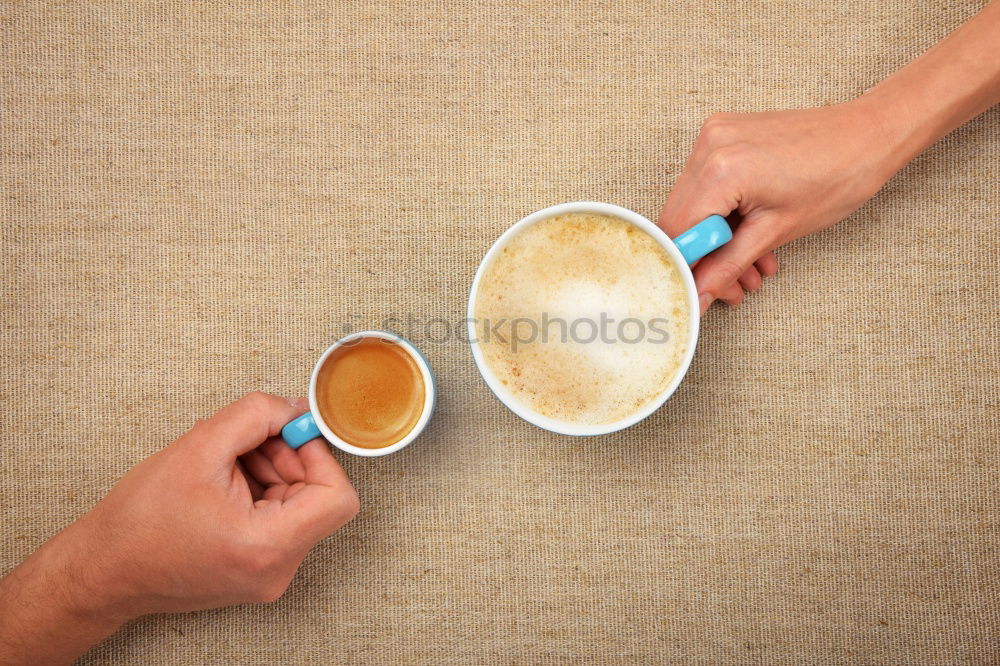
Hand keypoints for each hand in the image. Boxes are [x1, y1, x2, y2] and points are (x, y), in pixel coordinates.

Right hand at [0, 392, 358, 664]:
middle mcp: (277, 569)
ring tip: (225, 462)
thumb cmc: (139, 521)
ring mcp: (269, 574)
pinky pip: (280, 519)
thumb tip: (294, 407)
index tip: (289, 433)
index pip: (338, 496)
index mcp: (267, 546)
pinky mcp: (258, 570)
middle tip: (245, 442)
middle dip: (287, 457)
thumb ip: (256, 416)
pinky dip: (259, 490)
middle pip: (318, 496)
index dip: (318, 455)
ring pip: (298, 504)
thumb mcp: (200, 447)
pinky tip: (223, 480)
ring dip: (270, 471)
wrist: (103, 570)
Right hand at [658, 100, 897, 312]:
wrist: (868, 136)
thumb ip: (727, 266)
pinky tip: (749, 237)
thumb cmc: (837, 179)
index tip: (695, 291)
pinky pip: (708, 183)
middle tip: (728, 287)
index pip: (676, 232)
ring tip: (750, 268)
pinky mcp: (724, 133)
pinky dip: (724, 213)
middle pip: (680, 218)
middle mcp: (710, 146)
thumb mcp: (776, 233)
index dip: (683, 267)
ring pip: (694, 204)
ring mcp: (715, 135)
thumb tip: (698, 296)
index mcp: (721, 170)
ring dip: (716, 241)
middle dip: (702, 258)